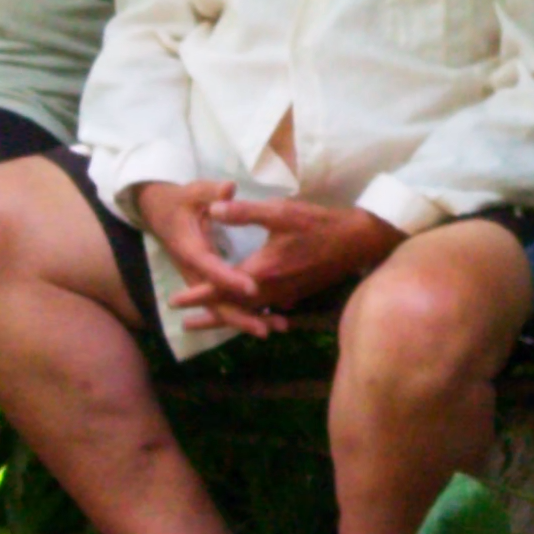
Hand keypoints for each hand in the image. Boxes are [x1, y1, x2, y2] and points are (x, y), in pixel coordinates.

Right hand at [128, 180, 280, 335]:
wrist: (159, 213)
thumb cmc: (180, 202)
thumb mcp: (193, 192)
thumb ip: (211, 192)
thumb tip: (228, 188)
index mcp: (189, 249)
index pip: (210, 268)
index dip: (229, 279)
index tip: (251, 288)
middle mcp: (193, 271)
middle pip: (215, 301)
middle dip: (240, 316)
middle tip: (267, 328)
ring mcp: (199, 280)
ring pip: (220, 307)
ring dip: (246, 320)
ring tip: (277, 328)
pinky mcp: (206, 284)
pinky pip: (223, 303)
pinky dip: (244, 314)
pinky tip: (270, 321)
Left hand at [201, 197, 406, 318]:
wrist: (358, 241)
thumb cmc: (319, 224)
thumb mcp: (281, 212)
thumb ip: (245, 212)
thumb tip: (213, 209)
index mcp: (262, 271)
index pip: (222, 288)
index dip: (197, 295)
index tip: (174, 302)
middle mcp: (272, 290)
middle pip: (233, 309)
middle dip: (208, 316)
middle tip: (184, 323)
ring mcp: (286, 296)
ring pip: (250, 312)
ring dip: (228, 318)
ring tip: (208, 323)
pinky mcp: (296, 295)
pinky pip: (266, 310)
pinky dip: (251, 314)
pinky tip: (248, 314)